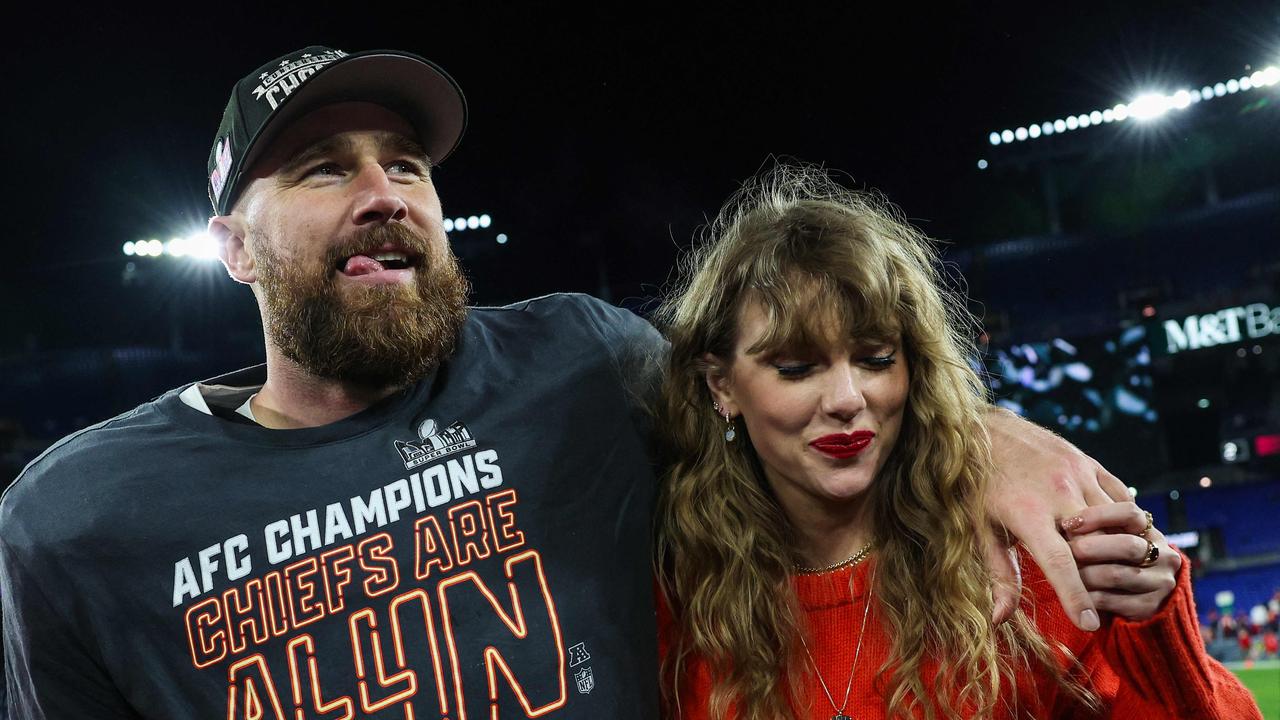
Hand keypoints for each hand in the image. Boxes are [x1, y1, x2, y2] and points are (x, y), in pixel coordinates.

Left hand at [983, 408, 1129, 630]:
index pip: (1060, 564)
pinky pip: (1119, 496)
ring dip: (1117, 546)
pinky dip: (1122, 519)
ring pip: (1116, 520)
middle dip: (1101, 572)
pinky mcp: (1089, 462)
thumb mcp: (980, 529)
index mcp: (1028, 513)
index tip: (1089, 625)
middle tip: (1096, 591)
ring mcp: (1078, 474)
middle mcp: (1059, 493)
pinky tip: (1117, 534)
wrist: (982, 428)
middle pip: (1097, 544)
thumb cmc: (977, 485)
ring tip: (1109, 564)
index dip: (1075, 596)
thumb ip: (999, 574)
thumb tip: (999, 619)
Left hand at [1064, 502, 1180, 620]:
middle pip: (1127, 546)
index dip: (1100, 516)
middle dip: (1092, 548)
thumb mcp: (1104, 532)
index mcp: (1150, 530)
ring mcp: (1161, 582)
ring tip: (1060, 570)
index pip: (1130, 514)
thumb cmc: (1106, 555)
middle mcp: (1164, 554)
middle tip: (1065, 548)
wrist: (1127, 596)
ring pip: (1117, 574)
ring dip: (1084, 573)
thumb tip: (1069, 515)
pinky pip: (1115, 602)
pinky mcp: (1151, 607)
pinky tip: (1070, 591)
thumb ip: (1096, 522)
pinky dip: (1088, 596)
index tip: (1070, 522)